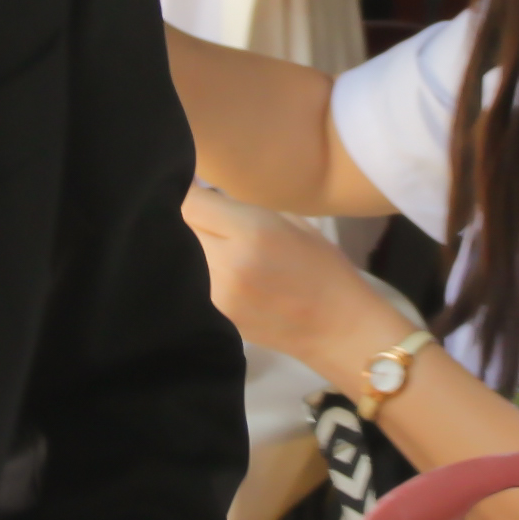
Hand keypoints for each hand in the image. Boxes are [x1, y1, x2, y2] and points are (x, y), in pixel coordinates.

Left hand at [182, 186, 398, 374]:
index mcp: (253, 231)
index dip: (189, 192)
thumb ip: (244, 210)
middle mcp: (227, 263)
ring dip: (190, 246)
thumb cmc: (324, 268)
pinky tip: (216, 271)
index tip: (196, 191)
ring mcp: (216, 295)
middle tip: (206, 218)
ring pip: (181, 256)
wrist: (337, 328)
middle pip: (181, 228)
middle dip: (189, 219)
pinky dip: (196, 272)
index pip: (191, 203)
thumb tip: (207, 200)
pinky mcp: (214, 316)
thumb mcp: (292, 223)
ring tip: (213, 245)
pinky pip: (190, 282)